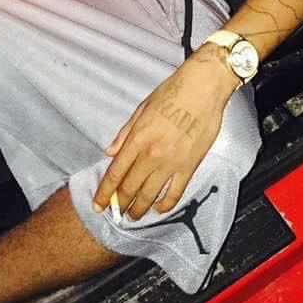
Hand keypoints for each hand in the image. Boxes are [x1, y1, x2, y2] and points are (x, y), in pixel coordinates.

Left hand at [93, 46, 239, 220]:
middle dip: (120, 204)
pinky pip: (175, 193)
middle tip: (116, 213)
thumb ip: (125, 132)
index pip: (115, 173)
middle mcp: (151, 154)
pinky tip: (159, 208)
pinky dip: (165, 205)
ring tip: (134, 215)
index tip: (98, 205)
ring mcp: (171, 162)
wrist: (203, 87)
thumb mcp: (143, 107)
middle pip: (130, 188)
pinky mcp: (189, 166)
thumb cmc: (173, 92)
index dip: (104, 192)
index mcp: (137, 138)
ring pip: (150, 195)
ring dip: (139, 209)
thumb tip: (110, 152)